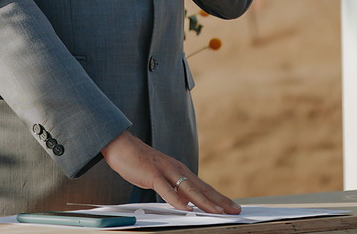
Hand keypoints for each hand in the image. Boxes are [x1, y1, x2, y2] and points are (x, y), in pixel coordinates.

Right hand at [100, 131, 239, 213]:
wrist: (121, 145)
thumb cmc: (139, 162)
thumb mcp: (161, 177)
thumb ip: (173, 188)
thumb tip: (185, 203)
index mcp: (180, 170)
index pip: (204, 187)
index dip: (219, 197)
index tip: (232, 206)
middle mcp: (177, 169)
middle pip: (202, 188)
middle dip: (220, 201)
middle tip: (235, 209)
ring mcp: (165, 171)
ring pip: (189, 190)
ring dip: (204, 202)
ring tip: (217, 212)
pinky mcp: (152, 175)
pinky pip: (166, 190)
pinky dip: (177, 201)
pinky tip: (186, 209)